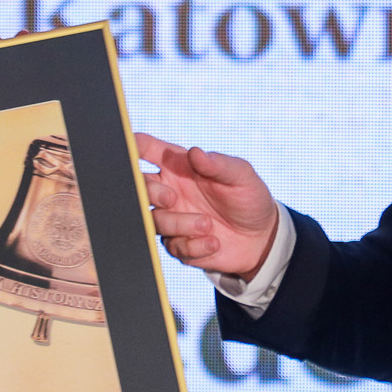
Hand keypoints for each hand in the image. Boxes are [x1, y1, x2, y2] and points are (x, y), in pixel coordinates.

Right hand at [135, 132, 278, 280]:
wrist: (261, 238)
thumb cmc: (248, 197)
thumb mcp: (241, 176)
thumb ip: (219, 164)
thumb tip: (195, 152)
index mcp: (179, 166)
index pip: (145, 149)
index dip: (131, 146)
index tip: (131, 149)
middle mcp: (170, 190)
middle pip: (137, 187)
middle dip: (148, 192)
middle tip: (171, 198)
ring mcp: (172, 218)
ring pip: (154, 220)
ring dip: (179, 223)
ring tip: (208, 224)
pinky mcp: (178, 244)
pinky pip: (173, 246)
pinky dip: (194, 245)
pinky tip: (214, 242)